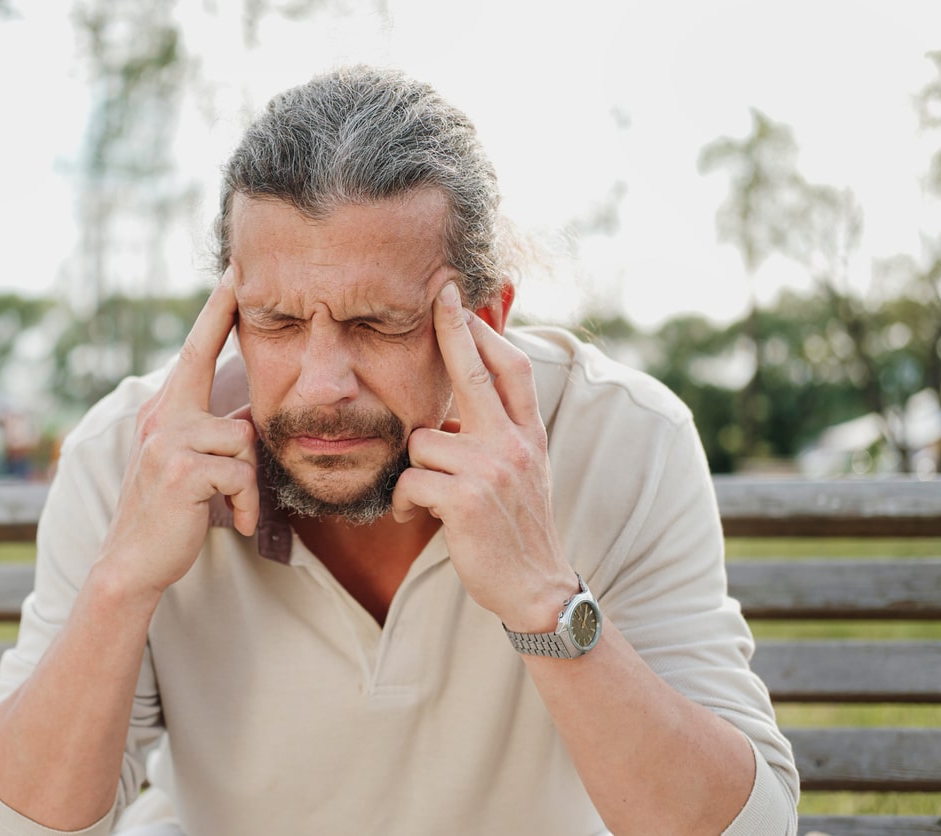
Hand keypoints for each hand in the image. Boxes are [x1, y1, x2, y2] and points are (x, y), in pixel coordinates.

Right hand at [99, 269, 258, 597]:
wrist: (133, 563)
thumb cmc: (171, 514)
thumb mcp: (191, 465)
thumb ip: (214, 434)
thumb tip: (247, 417)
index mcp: (166, 411)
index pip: (194, 351)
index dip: (215, 311)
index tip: (233, 271)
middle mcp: (161, 415)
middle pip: (203, 355)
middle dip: (223, 311)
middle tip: (237, 271)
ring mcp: (167, 439)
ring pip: (244, 438)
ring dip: (250, 482)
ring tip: (233, 507)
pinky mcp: (180, 469)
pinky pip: (241, 473)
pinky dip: (245, 504)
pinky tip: (231, 523)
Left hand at [391, 282, 575, 629]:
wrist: (536, 587)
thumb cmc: (515, 529)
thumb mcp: (522, 472)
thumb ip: (497, 436)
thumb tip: (453, 408)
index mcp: (528, 434)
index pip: (512, 370)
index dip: (488, 334)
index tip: (465, 303)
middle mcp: (513, 443)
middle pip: (474, 373)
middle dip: (454, 329)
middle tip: (439, 295)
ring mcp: (491, 469)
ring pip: (421, 442)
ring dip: (414, 472)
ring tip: (428, 498)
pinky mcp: (464, 498)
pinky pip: (409, 480)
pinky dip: (404, 502)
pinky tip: (417, 517)